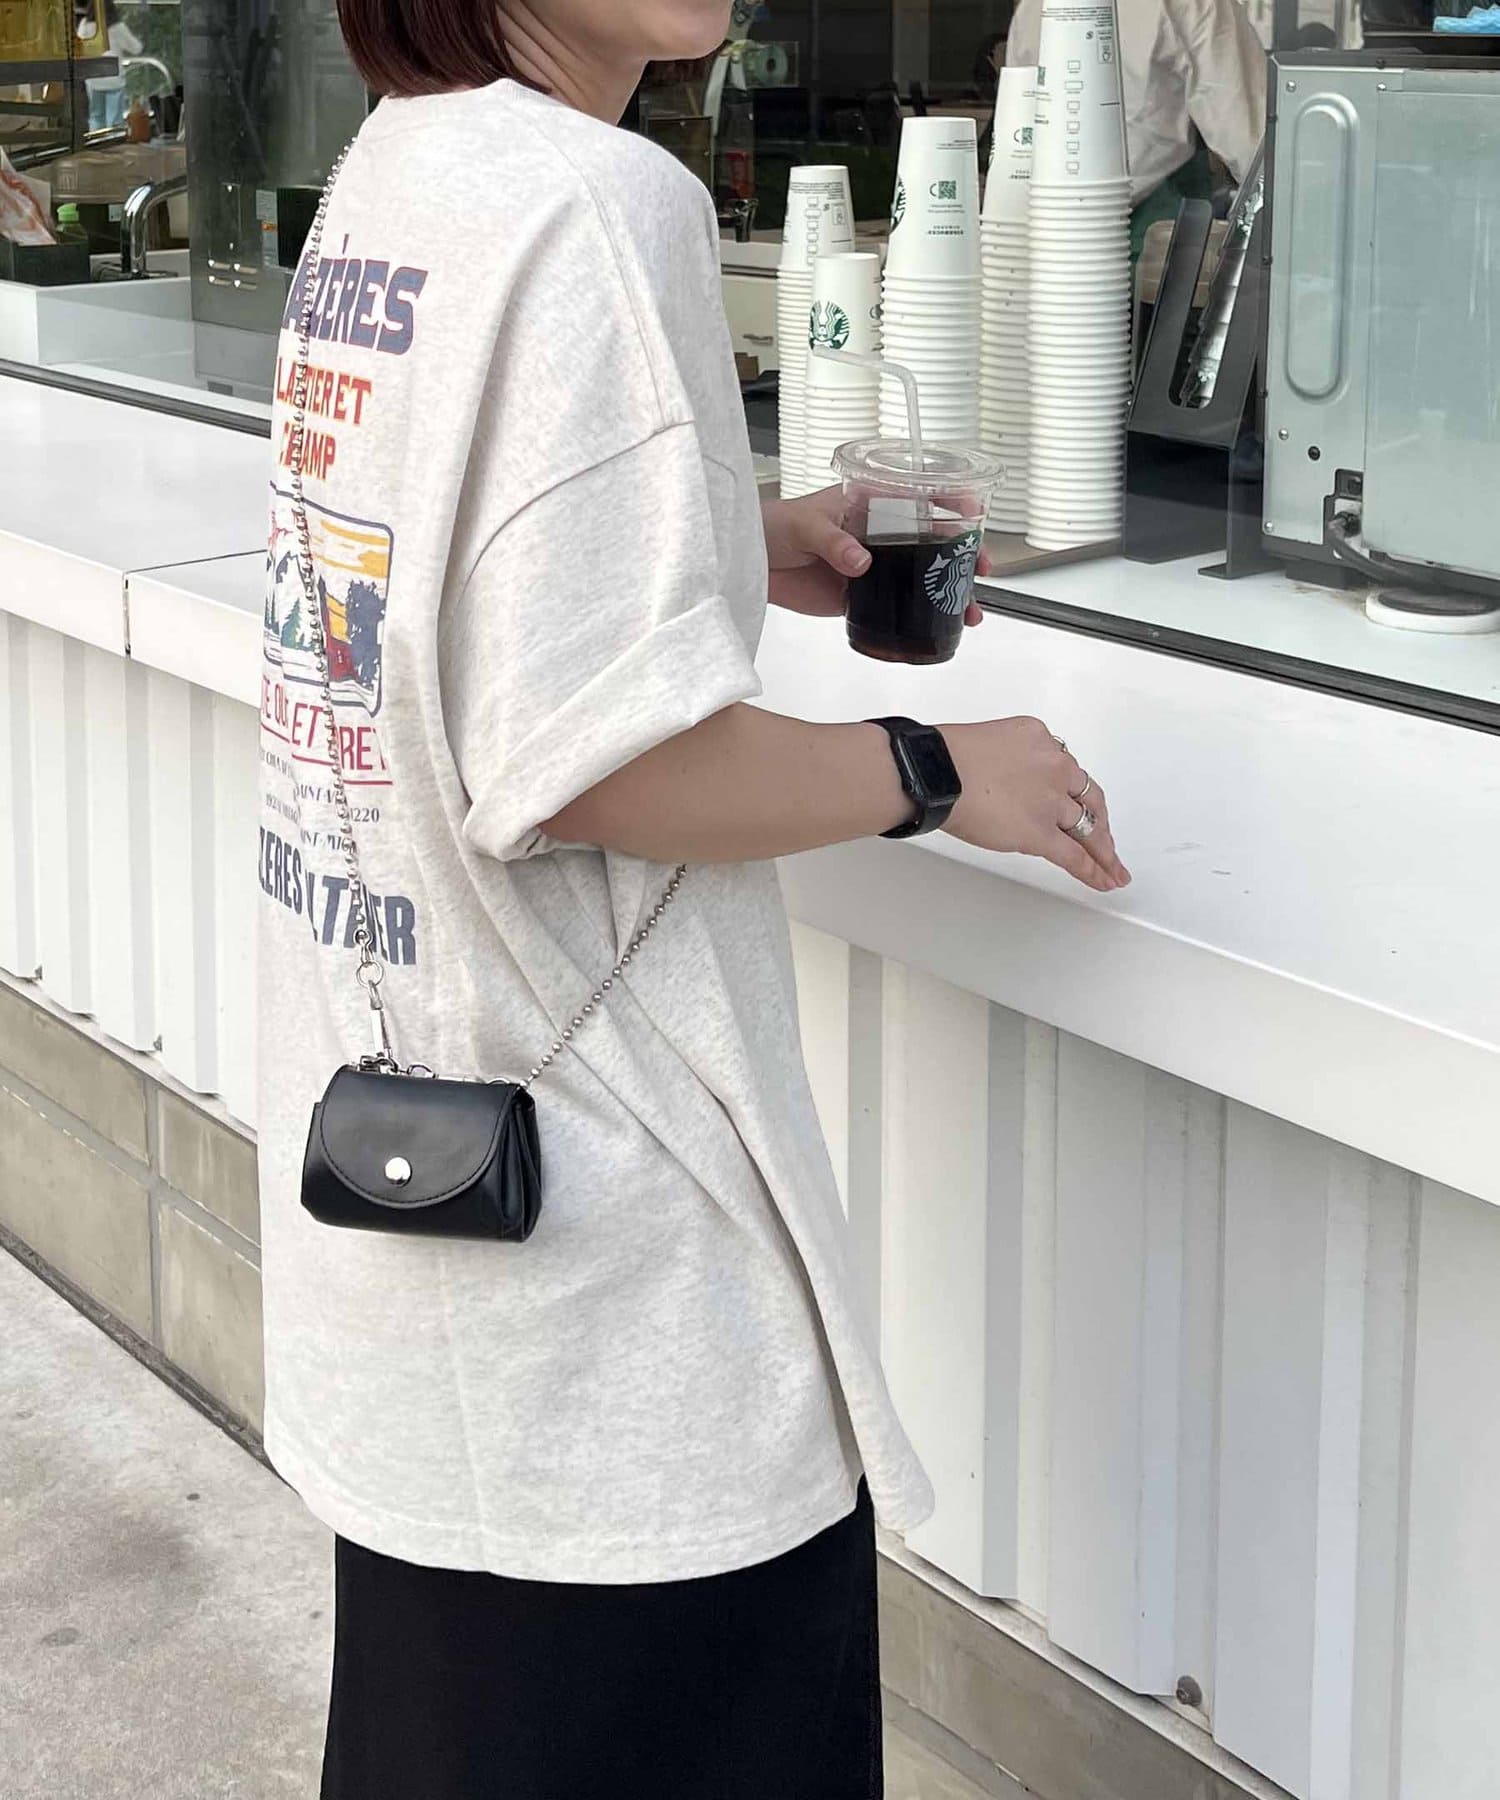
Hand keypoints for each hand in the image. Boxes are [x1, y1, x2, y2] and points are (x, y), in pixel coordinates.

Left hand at [763, 487, 988, 625]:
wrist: (750, 562)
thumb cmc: (775, 526)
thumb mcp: (805, 525)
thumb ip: (833, 541)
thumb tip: (861, 562)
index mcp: (869, 504)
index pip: (918, 497)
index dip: (950, 502)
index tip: (974, 513)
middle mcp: (879, 533)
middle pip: (931, 540)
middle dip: (963, 553)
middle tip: (982, 568)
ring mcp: (873, 565)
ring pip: (920, 576)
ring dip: (948, 591)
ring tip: (971, 610)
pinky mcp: (860, 595)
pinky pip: (896, 605)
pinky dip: (919, 614)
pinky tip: (939, 624)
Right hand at [941, 717, 1130, 893]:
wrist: (938, 773)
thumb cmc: (946, 758)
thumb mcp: (986, 742)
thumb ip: (1007, 761)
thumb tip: (1004, 783)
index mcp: (1040, 740)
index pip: (1066, 769)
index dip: (1074, 791)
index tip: (1077, 801)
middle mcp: (1054, 768)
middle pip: (1088, 798)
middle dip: (1100, 822)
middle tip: (1105, 839)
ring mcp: (1051, 802)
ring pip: (1088, 829)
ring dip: (1103, 851)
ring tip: (1112, 868)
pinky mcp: (1041, 833)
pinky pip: (1074, 856)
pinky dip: (1093, 871)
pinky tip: (1103, 880)